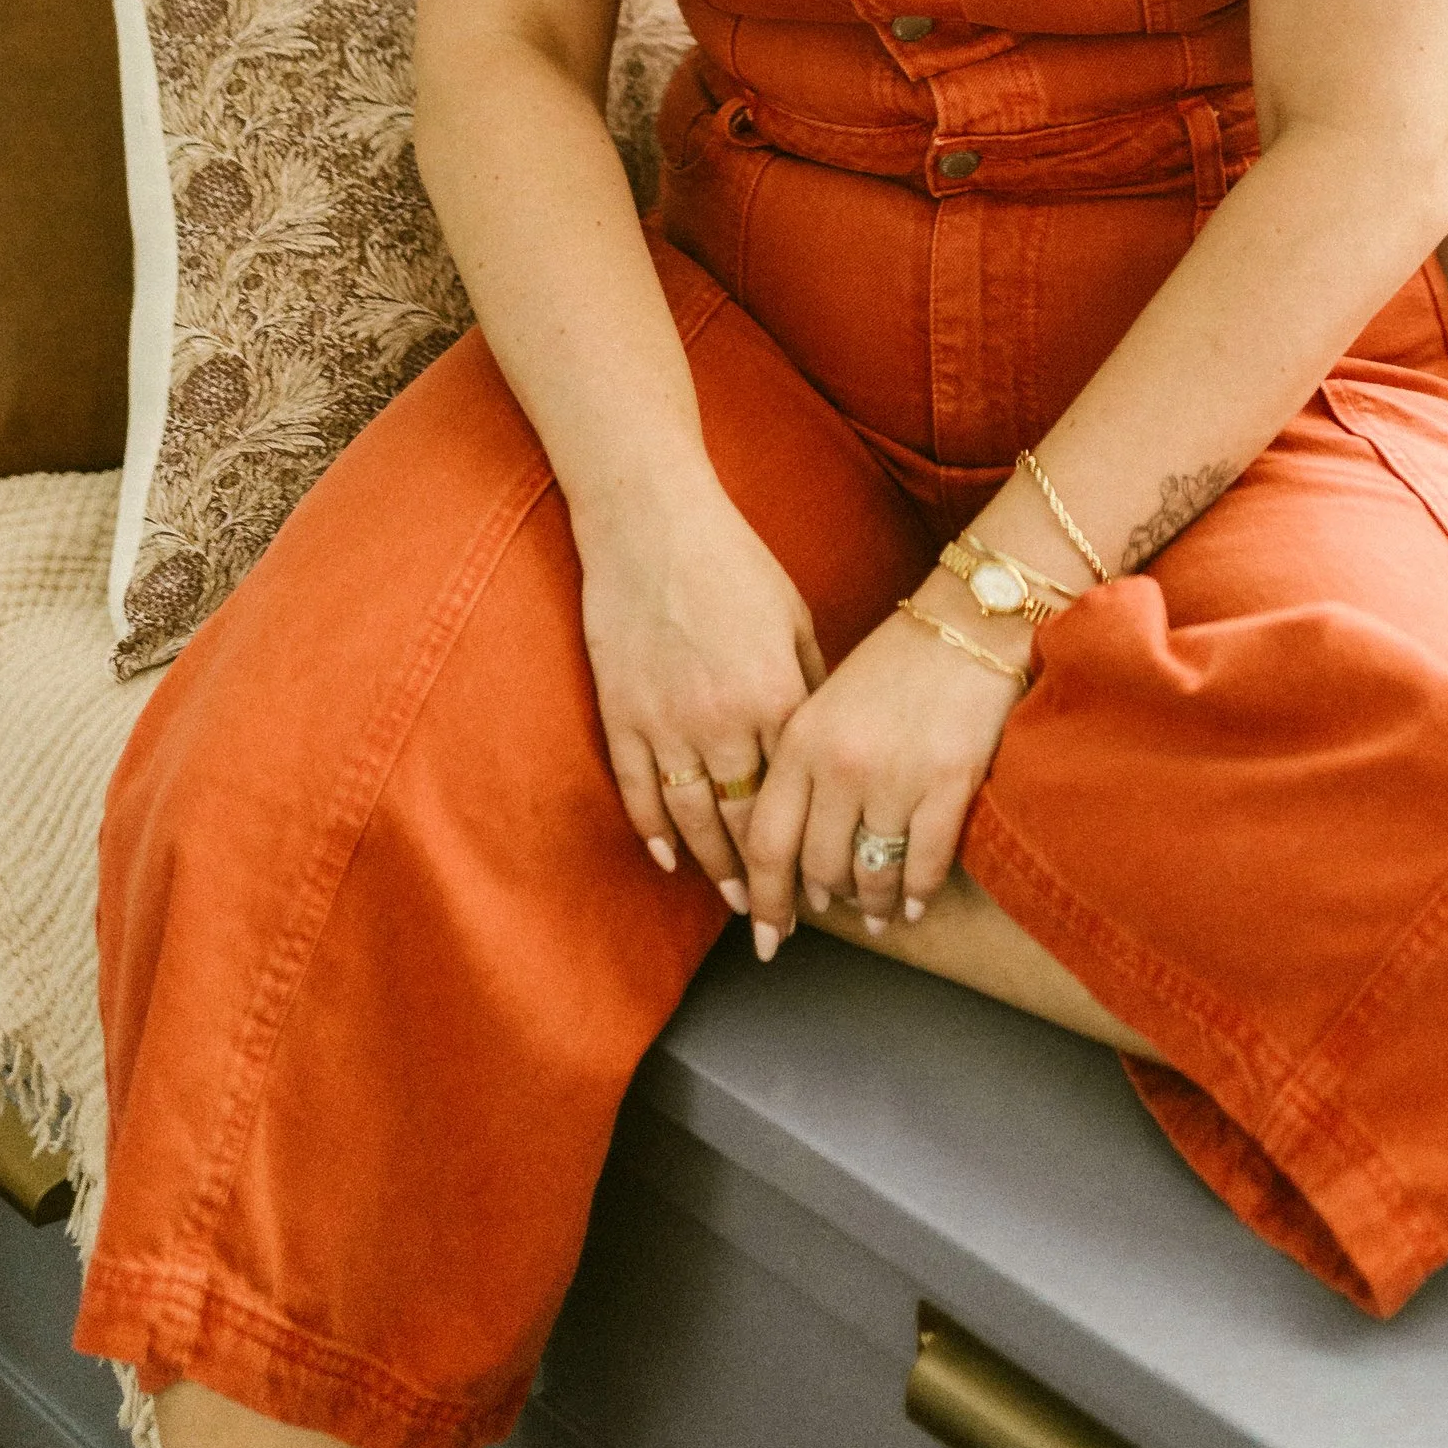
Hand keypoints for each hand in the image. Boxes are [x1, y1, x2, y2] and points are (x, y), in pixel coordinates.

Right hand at [577, 480, 825, 909]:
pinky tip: (671, 859)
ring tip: (735, 904)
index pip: (798, 797)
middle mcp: (724, 720)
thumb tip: (825, 744)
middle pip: (746, 824)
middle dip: (766, 883)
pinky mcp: (621, 712)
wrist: (653, 522)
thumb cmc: (734, 564)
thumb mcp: (794, 618)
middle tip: (778, 925)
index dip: (810, 851)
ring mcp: (666, 720)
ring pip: (693, 818)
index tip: (825, 890)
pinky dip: (654, 831)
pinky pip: (639, 789)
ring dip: (715, 868)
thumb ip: (812, 684)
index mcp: (777, 695)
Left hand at [738, 592, 1023, 952]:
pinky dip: (917, 893)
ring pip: (870, 873)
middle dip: (825, 900)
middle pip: (818, 868)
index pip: (766, 841)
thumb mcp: (827, 703)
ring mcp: (895, 776)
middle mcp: (840, 763)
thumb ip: (802, 766)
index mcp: (801, 737)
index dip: (765, 899)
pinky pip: (924, 865)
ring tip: (878, 912)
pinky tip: (915, 902)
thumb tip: (790, 846)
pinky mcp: (949, 782)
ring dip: (873, 902)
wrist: (969, 621)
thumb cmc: (895, 662)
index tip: (767, 935)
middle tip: (834, 909)